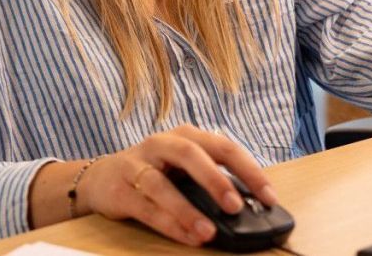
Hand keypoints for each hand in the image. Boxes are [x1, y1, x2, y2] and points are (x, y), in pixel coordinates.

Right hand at [77, 124, 276, 247]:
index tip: (269, 197)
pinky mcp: (121, 189)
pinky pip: (146, 207)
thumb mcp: (184, 167)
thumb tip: (251, 205)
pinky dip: (168, 223)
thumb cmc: (155, 171)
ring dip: (187, 209)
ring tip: (208, 231)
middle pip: (190, 154)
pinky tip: (188, 236)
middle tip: (235, 206)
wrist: (102, 177)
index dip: (249, 171)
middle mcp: (162, 144)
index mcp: (186, 136)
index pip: (223, 147)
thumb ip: (212, 179)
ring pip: (162, 184)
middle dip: (215, 180)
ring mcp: (138, 164)